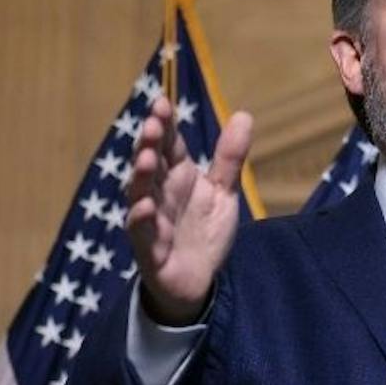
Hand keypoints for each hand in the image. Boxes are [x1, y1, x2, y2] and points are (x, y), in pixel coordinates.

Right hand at [124, 95, 253, 324]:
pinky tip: (147, 206)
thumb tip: (245, 115)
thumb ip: (229, 158)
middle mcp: (159, 192)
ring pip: (140, 193)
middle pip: (150, 163)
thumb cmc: (204, 233)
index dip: (163, 125)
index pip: (168, 144)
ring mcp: (151, 219)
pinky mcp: (149, 248)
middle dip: (148, 143)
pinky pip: (141, 232)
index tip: (162, 103)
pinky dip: (142, 218)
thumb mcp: (223, 192)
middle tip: (151, 124)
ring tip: (146, 158)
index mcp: (176, 176)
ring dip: (141, 175)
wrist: (199, 281)